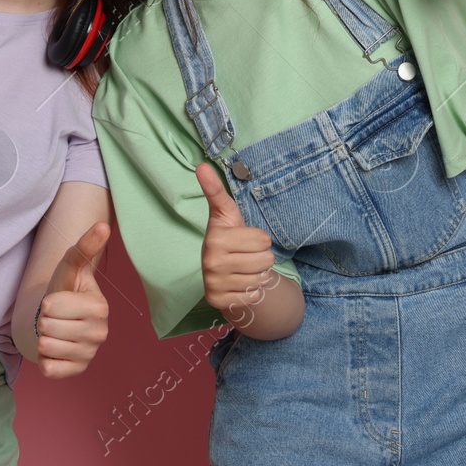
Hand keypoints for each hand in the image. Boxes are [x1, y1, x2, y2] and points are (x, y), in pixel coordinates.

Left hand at [35, 221, 110, 378]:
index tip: (58, 301)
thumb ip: (84, 247)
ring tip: (55, 331)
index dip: (47, 302)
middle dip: (44, 320)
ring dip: (44, 338)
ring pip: (45, 347)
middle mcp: (100, 333)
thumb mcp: (70, 267)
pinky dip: (45, 359)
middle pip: (46, 328)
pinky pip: (49, 369)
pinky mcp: (78, 371)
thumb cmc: (65, 290)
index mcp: (99, 306)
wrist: (59, 318)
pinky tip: (55, 349)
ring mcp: (90, 354)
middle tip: (55, 317)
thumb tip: (103, 226)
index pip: (51, 307)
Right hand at [197, 163, 275, 317]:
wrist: (221, 270)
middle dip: (262, 257)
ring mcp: (213, 283)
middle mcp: (210, 262)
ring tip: (246, 268)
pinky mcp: (218, 301)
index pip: (262, 240)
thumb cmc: (228, 236)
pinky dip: (252, 291)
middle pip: (265, 260)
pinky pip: (253, 296)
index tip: (246, 237)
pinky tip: (241, 283)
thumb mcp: (226, 213)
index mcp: (215, 238)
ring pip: (260, 279)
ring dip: (259, 274)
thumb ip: (215, 190)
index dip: (260, 239)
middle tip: (247, 254)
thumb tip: (201, 165)